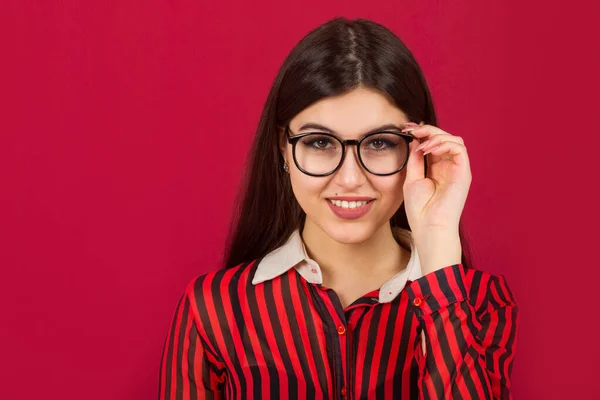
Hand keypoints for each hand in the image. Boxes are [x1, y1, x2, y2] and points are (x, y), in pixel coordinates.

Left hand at [402, 122, 471, 242]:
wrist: (429, 227)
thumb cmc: (420, 209)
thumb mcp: (411, 178)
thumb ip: (415, 159)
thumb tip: (414, 139)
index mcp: (436, 168)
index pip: (433, 143)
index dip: (421, 132)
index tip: (406, 128)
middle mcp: (449, 166)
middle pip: (444, 137)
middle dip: (427, 130)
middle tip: (411, 129)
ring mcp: (457, 169)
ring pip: (453, 139)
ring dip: (436, 135)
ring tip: (421, 143)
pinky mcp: (464, 173)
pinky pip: (459, 148)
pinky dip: (444, 143)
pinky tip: (429, 149)